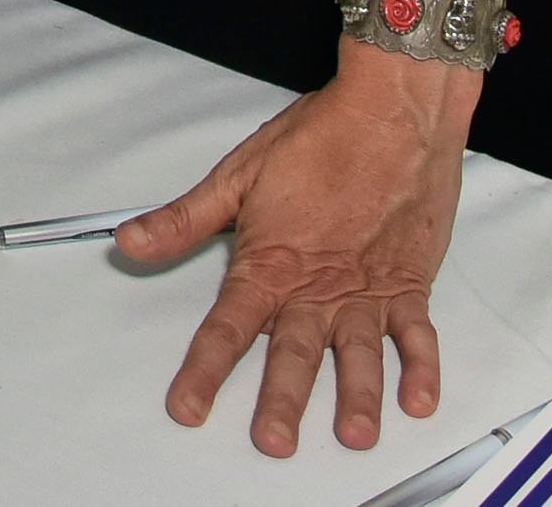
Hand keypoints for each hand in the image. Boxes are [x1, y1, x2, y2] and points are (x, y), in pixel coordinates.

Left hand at [116, 51, 471, 455]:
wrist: (391, 111)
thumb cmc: (319, 137)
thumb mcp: (239, 175)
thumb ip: (185, 220)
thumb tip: (130, 241)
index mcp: (272, 262)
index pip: (228, 326)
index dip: (204, 370)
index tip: (188, 407)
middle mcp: (319, 286)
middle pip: (294, 353)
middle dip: (282, 401)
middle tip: (272, 441)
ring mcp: (367, 288)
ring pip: (359, 355)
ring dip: (357, 398)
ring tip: (352, 436)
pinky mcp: (409, 283)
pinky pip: (418, 335)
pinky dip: (421, 369)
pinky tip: (417, 403)